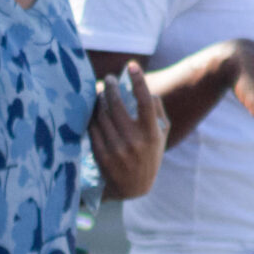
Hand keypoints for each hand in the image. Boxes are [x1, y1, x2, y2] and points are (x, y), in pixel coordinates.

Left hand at [89, 64, 166, 200]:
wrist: (134, 188)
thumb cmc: (149, 155)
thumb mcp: (161, 135)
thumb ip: (157, 112)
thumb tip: (147, 90)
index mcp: (152, 134)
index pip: (145, 102)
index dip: (139, 81)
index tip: (132, 65)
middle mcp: (134, 141)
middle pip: (117, 105)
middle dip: (110, 87)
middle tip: (108, 79)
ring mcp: (116, 149)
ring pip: (102, 115)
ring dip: (99, 100)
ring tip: (99, 93)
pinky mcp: (101, 156)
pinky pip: (93, 128)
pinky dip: (92, 116)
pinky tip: (93, 110)